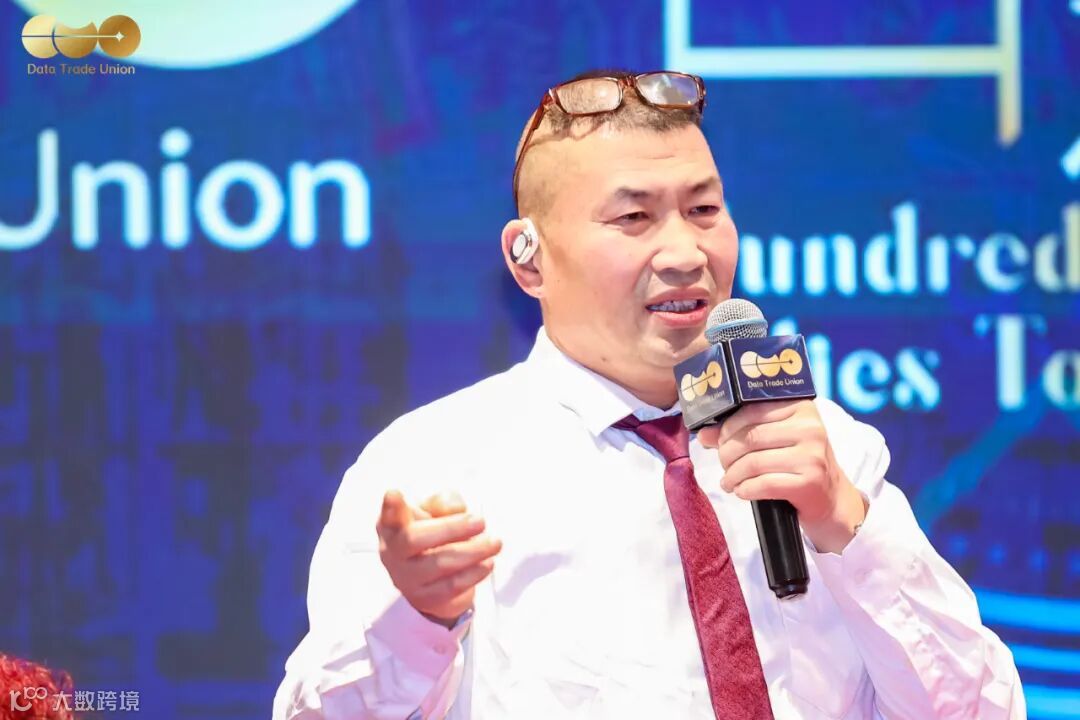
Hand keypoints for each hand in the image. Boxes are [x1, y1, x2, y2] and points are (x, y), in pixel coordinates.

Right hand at [377, 490, 501, 626]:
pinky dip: (474, 573)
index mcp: (391, 526)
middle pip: (414, 539)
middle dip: (451, 528)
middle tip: (481, 521)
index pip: (388, 516)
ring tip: (494, 542)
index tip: (394, 494)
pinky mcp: (425, 598)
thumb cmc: (432, 535)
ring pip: (439, 564)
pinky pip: (452, 586)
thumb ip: (443, 502)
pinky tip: (488, 562)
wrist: (433, 578)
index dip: (390, 507)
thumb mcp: (435, 511)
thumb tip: (454, 509)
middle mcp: (392, 553)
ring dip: (472, 551)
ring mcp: (406, 578)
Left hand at [697, 400, 866, 552]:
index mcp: (801, 408)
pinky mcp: (809, 482)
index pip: (751, 410)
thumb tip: (703, 434)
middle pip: (749, 437)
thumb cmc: (798, 462)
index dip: (727, 427)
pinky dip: (745, 489)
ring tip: (729, 481)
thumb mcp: (775, 440)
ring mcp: (811, 456)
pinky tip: (741, 491)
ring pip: (753, 462)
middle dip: (726, 454)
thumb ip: (739, 431)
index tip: (718, 440)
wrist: (831, 497)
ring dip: (732, 475)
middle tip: (723, 464)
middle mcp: (810, 428)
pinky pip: (763, 484)